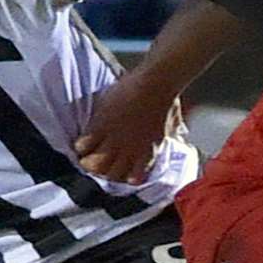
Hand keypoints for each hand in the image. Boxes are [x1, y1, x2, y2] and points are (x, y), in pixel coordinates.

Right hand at [75, 70, 174, 184]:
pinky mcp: (101, 126)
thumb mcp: (173, 122)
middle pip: (111, 174)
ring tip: (85, 158)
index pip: (134, 177)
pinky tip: (81, 143)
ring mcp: (114, 140)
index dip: (126, 178)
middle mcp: (130, 151)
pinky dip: (82, 146)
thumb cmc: (167, 100)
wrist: (155, 85)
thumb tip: (181, 132)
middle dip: (104, 173)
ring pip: (96, 164)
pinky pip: (86, 144)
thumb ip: (174, 131)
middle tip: (99, 166)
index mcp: (148, 152)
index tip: (122, 174)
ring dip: (89, 163)